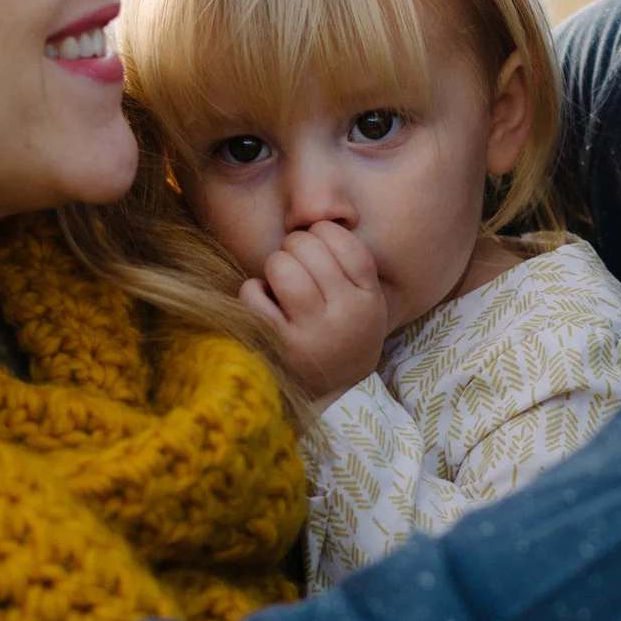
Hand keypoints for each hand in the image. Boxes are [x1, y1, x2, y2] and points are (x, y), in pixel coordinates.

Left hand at [239, 221, 389, 405]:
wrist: (332, 399)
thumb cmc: (342, 338)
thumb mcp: (365, 305)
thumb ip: (350, 267)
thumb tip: (313, 220)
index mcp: (368, 300)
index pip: (345, 243)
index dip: (324, 234)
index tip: (318, 247)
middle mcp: (344, 315)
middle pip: (308, 247)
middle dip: (294, 247)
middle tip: (295, 266)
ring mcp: (311, 332)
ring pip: (281, 266)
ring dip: (274, 266)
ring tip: (280, 284)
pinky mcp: (278, 346)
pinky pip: (254, 293)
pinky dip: (252, 292)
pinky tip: (264, 304)